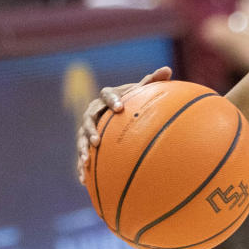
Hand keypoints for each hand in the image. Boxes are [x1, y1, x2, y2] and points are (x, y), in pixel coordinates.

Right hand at [75, 66, 171, 183]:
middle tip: (97, 141)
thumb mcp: (141, 91)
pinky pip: (82, 155)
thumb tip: (167, 68)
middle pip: (88, 120)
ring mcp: (87, 128)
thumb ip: (152, 81)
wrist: (119, 111)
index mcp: (107, 98)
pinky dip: (81, 167)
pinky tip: (83, 180)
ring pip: (81, 139)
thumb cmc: (133, 100)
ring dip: (82, 149)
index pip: (107, 95)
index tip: (120, 107)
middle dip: (90, 131)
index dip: (112, 100)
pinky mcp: (86, 143)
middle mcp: (94, 112)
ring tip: (87, 160)